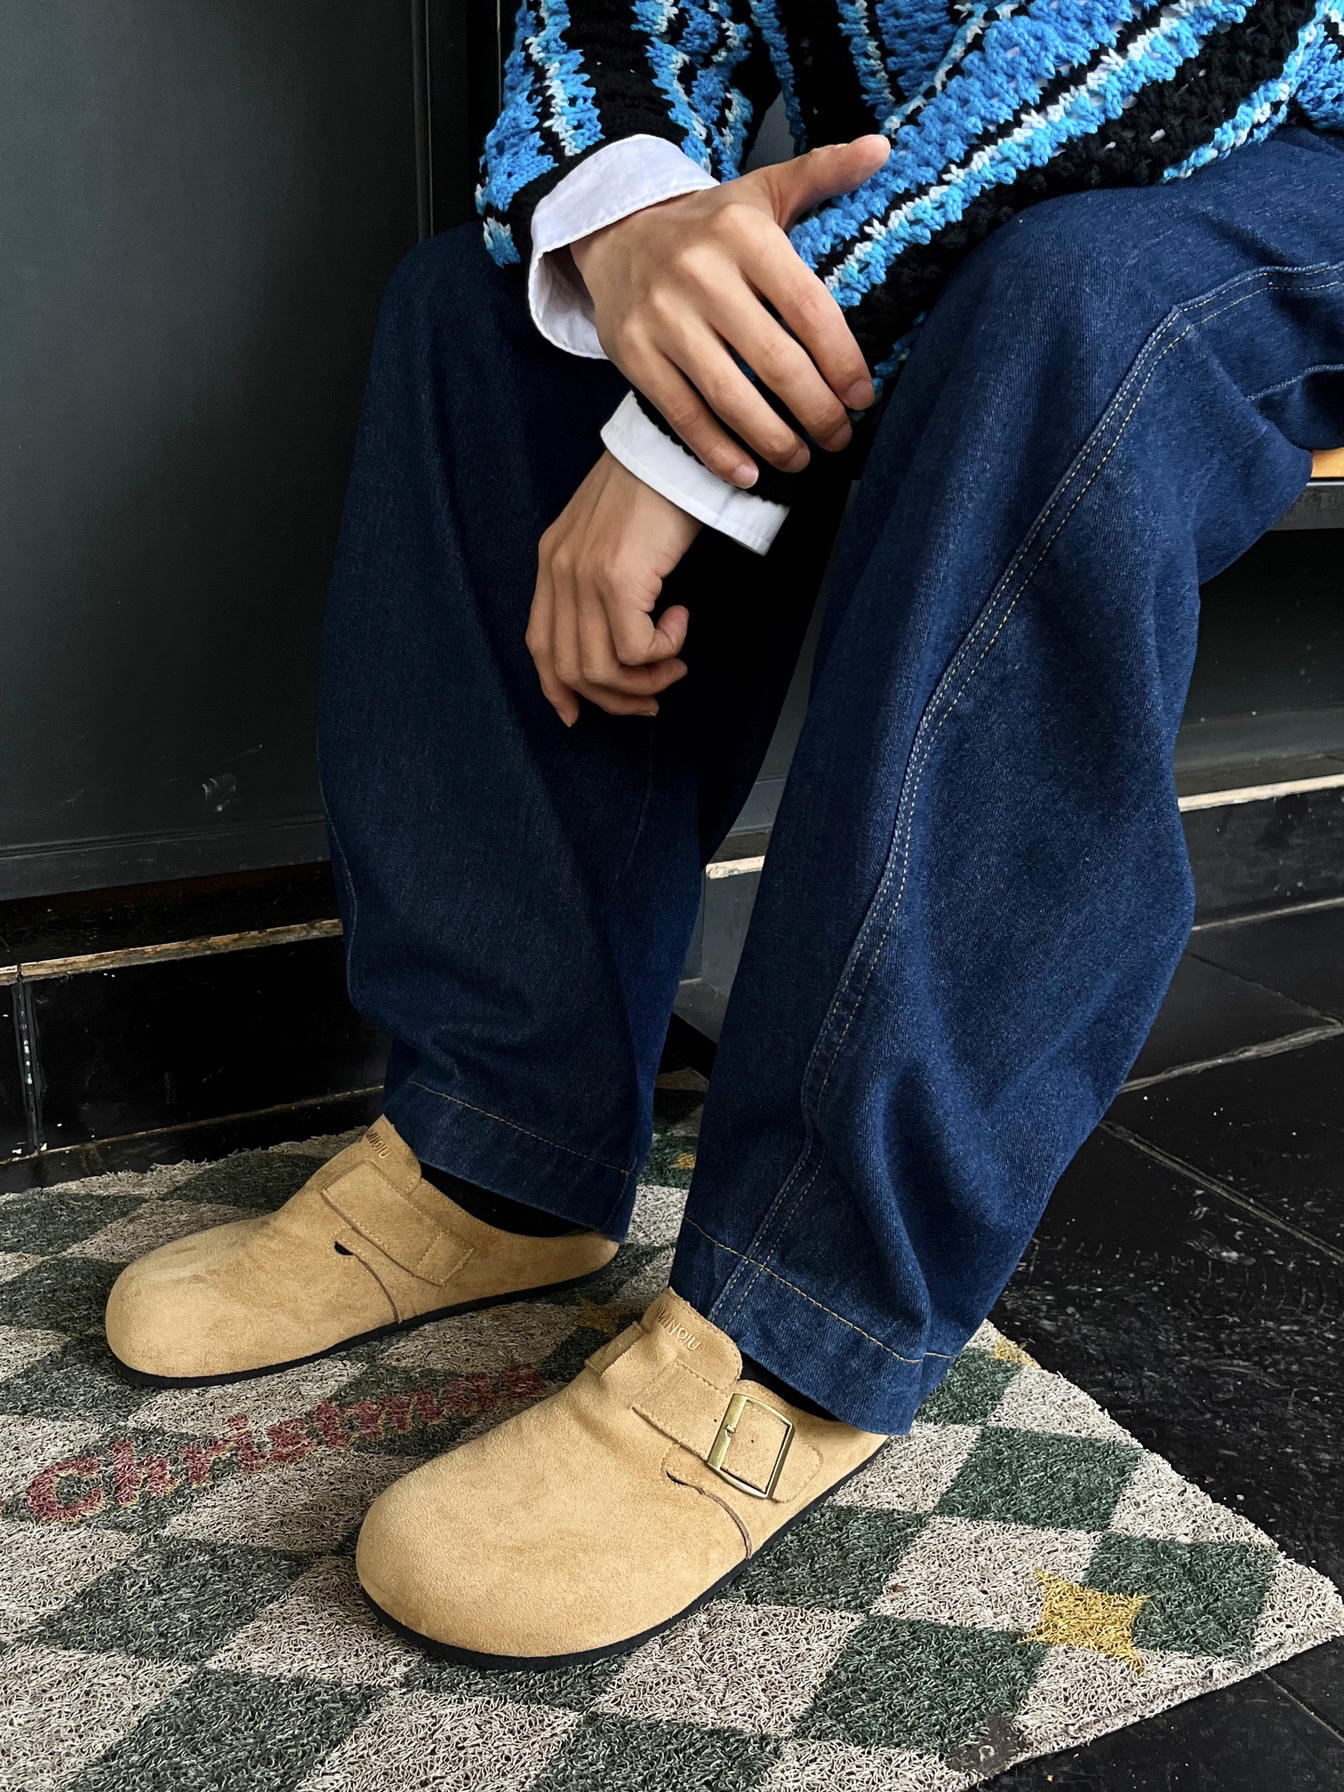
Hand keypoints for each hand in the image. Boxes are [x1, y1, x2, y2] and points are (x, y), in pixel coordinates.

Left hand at [528, 451, 700, 724]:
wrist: (677, 446)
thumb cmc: (656, 487)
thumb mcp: (612, 535)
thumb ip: (599, 579)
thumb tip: (618, 640)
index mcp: (551, 560)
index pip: (540, 644)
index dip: (558, 690)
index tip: (580, 715)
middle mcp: (559, 570)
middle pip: (570, 669)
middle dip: (616, 697)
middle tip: (655, 694)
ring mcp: (584, 575)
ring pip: (602, 669)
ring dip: (646, 679)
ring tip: (674, 661)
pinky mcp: (617, 579)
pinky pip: (634, 649)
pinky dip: (663, 650)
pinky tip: (680, 621)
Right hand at [569, 135, 890, 488]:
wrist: (616, 233)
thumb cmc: (708, 225)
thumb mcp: (762, 190)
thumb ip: (822, 173)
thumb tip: (882, 149)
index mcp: (743, 234)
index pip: (809, 308)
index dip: (842, 362)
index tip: (862, 398)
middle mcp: (701, 274)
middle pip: (775, 361)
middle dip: (816, 411)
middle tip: (838, 437)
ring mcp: (662, 318)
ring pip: (730, 396)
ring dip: (774, 440)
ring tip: (800, 459)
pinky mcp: (634, 354)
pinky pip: (684, 414)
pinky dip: (718, 452)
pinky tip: (748, 471)